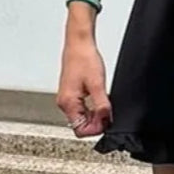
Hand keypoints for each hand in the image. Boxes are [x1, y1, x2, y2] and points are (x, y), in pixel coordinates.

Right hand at [56, 18, 111, 136]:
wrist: (79, 44)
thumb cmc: (84, 59)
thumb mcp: (98, 84)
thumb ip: (102, 105)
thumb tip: (105, 120)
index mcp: (68, 103)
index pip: (80, 130)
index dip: (95, 129)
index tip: (107, 122)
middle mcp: (64, 103)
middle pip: (80, 125)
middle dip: (96, 123)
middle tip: (108, 114)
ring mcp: (66, 98)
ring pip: (80, 117)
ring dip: (94, 116)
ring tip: (105, 106)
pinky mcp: (70, 93)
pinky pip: (80, 108)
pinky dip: (91, 108)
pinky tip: (99, 100)